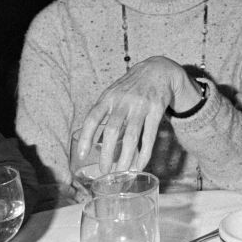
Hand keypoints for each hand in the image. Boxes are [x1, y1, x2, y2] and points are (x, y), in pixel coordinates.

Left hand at [78, 56, 201, 172]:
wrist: (158, 70)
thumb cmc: (131, 86)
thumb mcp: (114, 93)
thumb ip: (105, 113)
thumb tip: (95, 142)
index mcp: (109, 97)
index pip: (93, 118)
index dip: (86, 137)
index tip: (82, 154)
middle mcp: (124, 101)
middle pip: (113, 131)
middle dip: (107, 153)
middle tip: (104, 170)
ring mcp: (141, 106)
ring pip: (132, 137)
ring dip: (126, 157)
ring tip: (122, 172)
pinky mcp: (157, 111)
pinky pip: (150, 136)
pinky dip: (145, 153)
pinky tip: (140, 164)